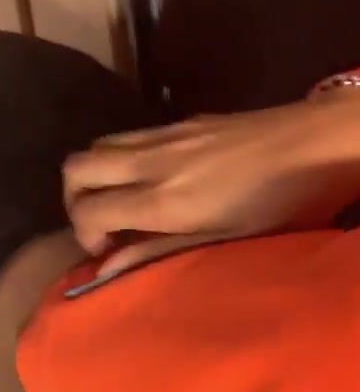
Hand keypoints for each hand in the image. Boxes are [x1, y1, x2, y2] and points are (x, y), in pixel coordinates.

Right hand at [63, 97, 359, 276]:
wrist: (318, 143)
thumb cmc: (279, 204)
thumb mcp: (222, 240)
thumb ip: (158, 252)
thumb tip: (105, 269)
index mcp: (163, 200)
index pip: (88, 209)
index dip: (83, 234)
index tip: (106, 250)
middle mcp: (153, 162)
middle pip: (76, 167)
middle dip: (73, 200)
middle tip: (100, 225)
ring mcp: (165, 136)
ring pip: (96, 145)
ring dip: (94, 176)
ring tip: (121, 203)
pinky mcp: (182, 122)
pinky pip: (128, 136)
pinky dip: (119, 159)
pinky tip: (150, 182)